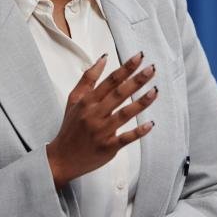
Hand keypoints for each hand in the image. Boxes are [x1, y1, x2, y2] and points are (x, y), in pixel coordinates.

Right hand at [47, 52, 157, 188]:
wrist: (62, 158)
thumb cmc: (70, 127)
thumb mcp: (74, 99)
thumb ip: (88, 78)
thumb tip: (103, 59)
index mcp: (87, 101)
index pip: (110, 81)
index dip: (125, 68)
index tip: (138, 58)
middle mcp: (94, 114)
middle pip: (118, 94)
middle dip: (136, 80)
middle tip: (151, 69)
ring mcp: (101, 131)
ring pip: (124, 115)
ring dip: (141, 103)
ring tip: (155, 91)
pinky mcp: (107, 147)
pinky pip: (125, 138)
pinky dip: (138, 132)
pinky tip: (150, 124)